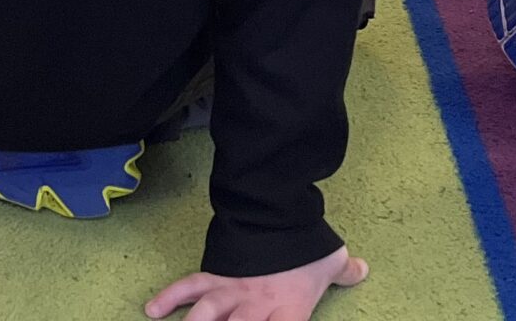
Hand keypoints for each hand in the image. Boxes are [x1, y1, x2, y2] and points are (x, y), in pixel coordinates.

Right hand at [146, 244, 366, 320]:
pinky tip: (152, 310)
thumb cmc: (305, 239)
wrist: (276, 206)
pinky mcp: (215, 273)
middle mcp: (258, 307)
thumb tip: (363, 270)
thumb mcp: (331, 256)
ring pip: (207, 317)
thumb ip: (345, 271)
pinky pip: (189, 287)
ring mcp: (233, 291)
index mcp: (290, 311)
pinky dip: (169, 298)